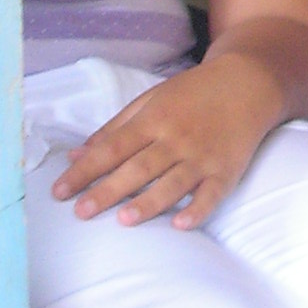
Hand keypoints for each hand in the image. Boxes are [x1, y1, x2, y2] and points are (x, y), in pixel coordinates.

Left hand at [54, 57, 278, 229]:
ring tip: (124, 219)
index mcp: (153, 119)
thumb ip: (114, 128)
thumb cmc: (192, 94)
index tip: (60, 191)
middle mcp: (176, 138)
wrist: (248, 83)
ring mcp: (202, 155)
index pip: (112, 147)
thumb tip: (76, 155)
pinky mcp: (227, 170)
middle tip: (81, 212)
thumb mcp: (151, 100)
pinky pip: (212, 194)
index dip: (85, 170)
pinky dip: (198, 209)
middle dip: (108, 190)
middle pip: (138, 167)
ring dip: (148, 201)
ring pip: (172, 183)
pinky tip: (181, 224)